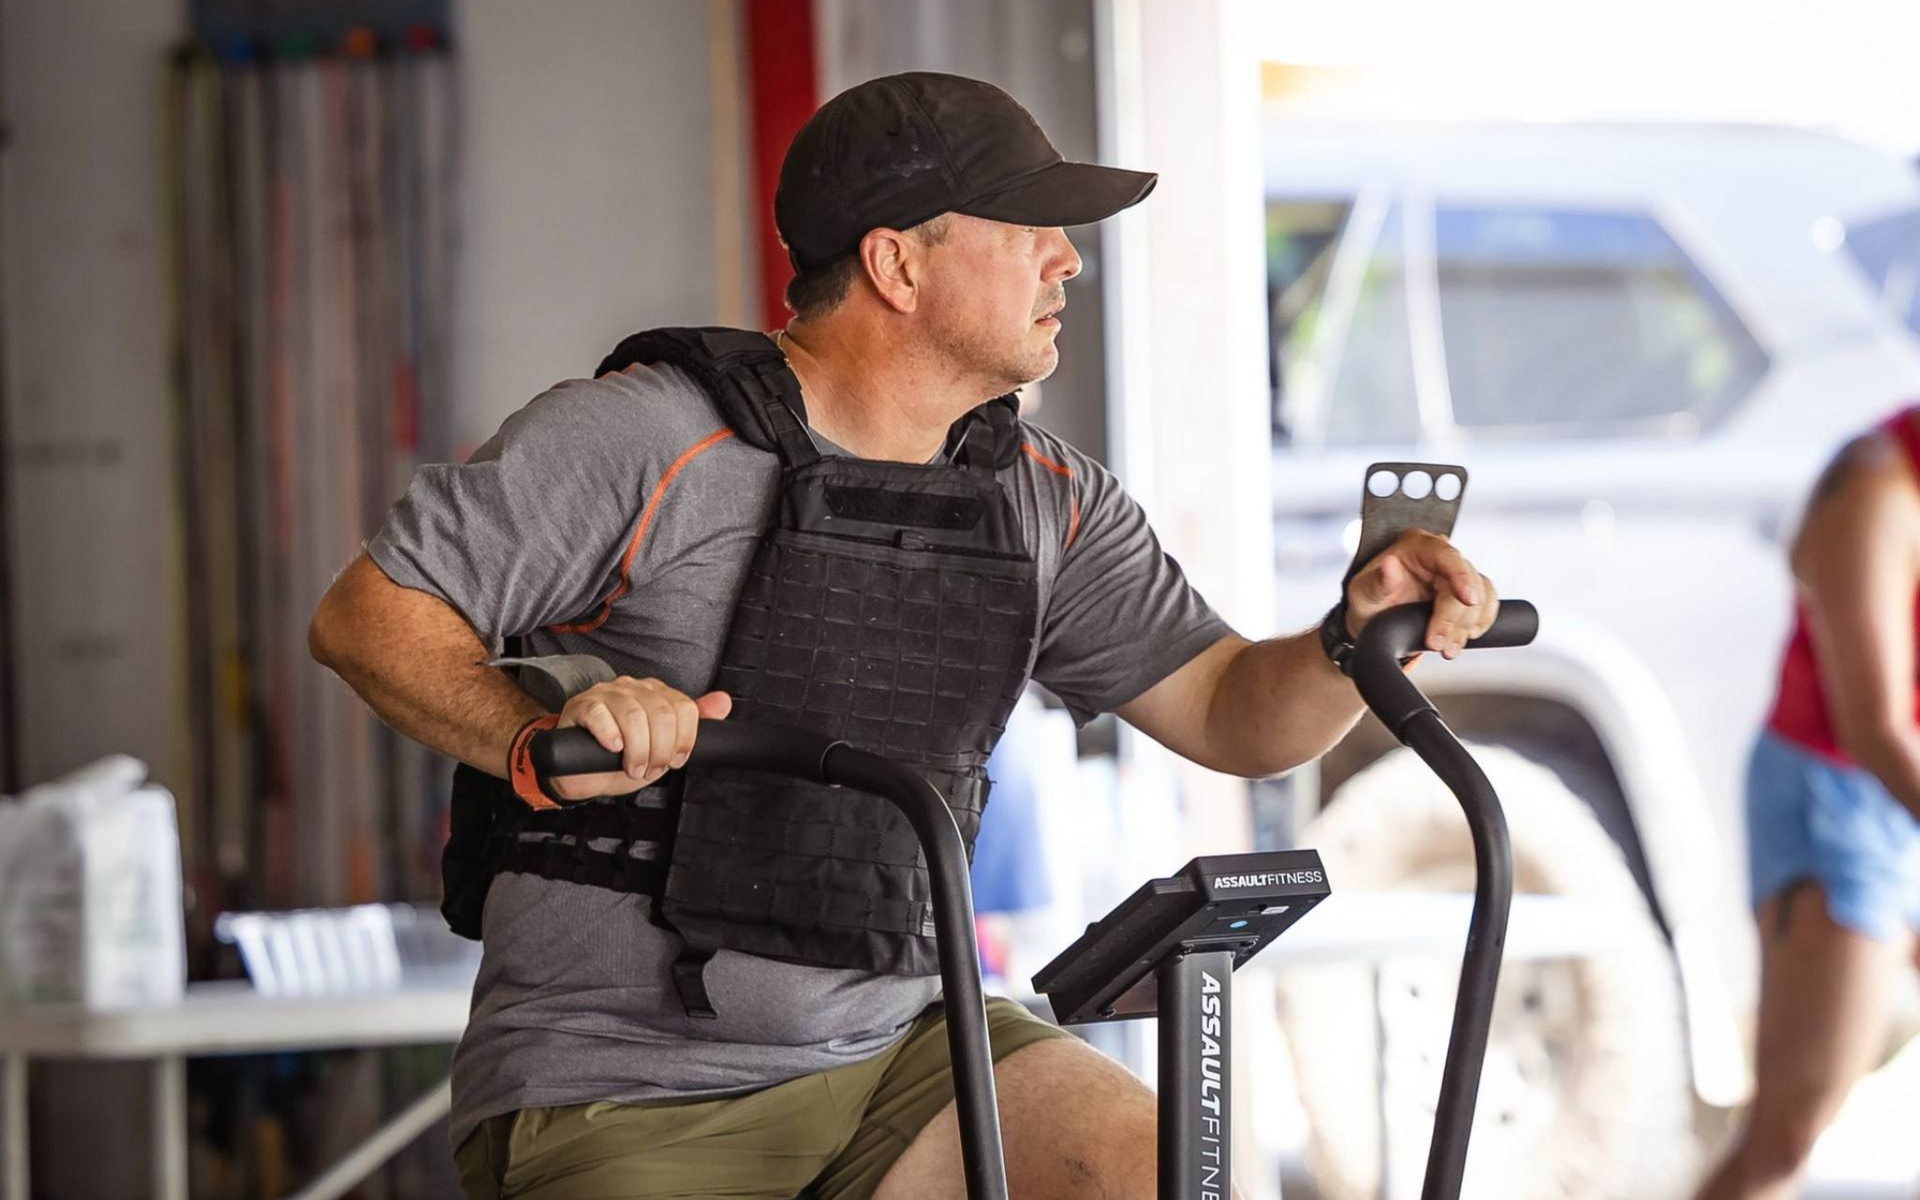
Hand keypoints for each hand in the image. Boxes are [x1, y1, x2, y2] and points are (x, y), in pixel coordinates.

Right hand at [549, 677, 732, 800]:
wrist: (582, 773)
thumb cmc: (620, 757)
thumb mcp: (662, 745)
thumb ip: (692, 724)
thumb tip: (723, 702)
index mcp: (656, 694)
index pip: (685, 708)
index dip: (683, 741)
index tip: (674, 760)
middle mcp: (633, 688)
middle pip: (662, 714)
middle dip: (660, 750)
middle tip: (649, 768)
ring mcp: (607, 694)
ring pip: (634, 716)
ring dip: (637, 750)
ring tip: (632, 766)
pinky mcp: (583, 705)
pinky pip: (601, 715)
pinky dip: (610, 736)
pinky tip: (612, 748)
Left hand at [1345, 529, 1498, 659]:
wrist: (1374, 620)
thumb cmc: (1369, 599)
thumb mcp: (1363, 591)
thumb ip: (1378, 581)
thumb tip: (1390, 566)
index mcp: (1417, 546)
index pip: (1448, 555)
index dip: (1462, 577)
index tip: (1468, 600)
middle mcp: (1440, 556)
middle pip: (1468, 581)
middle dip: (1455, 618)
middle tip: (1437, 642)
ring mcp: (1455, 575)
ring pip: (1481, 595)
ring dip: (1467, 626)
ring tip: (1447, 647)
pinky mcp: (1464, 594)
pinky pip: (1486, 605)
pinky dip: (1478, 624)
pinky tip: (1463, 637)